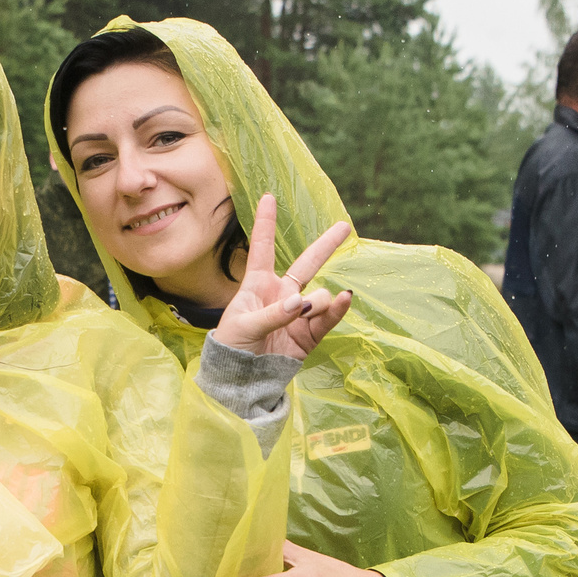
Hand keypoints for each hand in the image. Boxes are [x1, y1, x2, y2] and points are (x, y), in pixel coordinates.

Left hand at [210, 194, 353, 359]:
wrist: (241, 380)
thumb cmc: (232, 346)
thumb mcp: (244, 326)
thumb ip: (273, 314)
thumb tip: (302, 303)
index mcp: (257, 285)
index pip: (262, 248)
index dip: (265, 223)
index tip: (268, 196)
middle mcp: (281, 294)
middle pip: (307, 263)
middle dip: (326, 245)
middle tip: (345, 226)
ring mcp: (298, 314)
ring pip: (319, 296)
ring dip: (319, 301)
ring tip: (307, 312)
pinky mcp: (309, 334)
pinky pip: (328, 318)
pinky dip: (337, 310)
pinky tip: (345, 299)